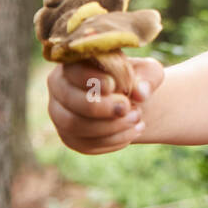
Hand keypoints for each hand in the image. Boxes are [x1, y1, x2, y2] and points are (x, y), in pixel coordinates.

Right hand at [46, 57, 164, 154]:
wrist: (131, 103)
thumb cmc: (135, 80)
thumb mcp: (148, 72)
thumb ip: (148, 77)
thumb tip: (140, 93)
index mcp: (74, 63)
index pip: (73, 70)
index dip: (91, 79)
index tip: (114, 85)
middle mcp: (60, 89)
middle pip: (70, 101)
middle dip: (101, 107)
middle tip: (127, 107)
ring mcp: (61, 115)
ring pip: (75, 126)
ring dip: (109, 126)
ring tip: (136, 119)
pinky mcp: (71, 138)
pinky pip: (86, 144)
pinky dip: (113, 140)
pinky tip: (133, 131)